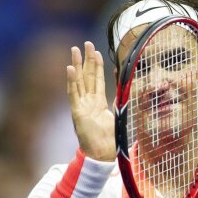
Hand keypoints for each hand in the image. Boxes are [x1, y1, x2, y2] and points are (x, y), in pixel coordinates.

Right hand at [67, 42, 115, 160]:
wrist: (103, 153)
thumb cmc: (110, 139)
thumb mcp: (118, 116)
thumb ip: (120, 103)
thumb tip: (127, 91)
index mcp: (98, 103)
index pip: (97, 80)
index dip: (97, 66)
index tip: (98, 52)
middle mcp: (88, 102)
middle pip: (87, 76)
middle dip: (86, 59)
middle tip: (86, 44)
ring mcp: (81, 106)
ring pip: (79, 81)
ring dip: (76, 65)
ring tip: (74, 49)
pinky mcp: (77, 112)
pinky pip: (73, 94)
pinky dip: (72, 81)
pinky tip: (70, 68)